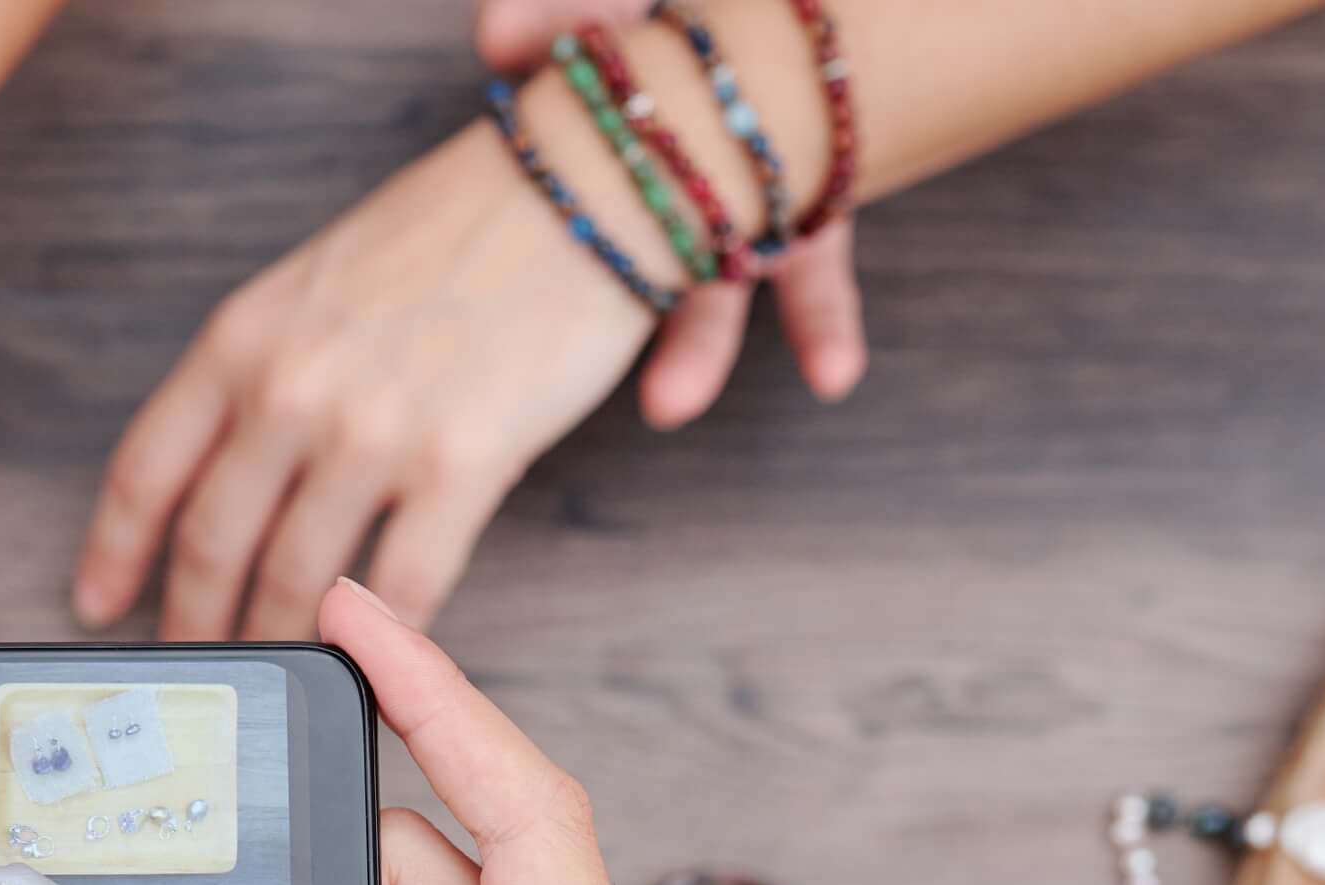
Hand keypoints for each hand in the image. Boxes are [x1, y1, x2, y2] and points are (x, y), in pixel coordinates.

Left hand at [75, 58, 866, 642]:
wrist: (580, 187)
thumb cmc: (459, 227)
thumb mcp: (321, 280)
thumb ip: (270, 367)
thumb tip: (245, 464)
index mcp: (243, 339)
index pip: (148, 469)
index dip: (112, 552)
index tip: (97, 604)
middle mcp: (290, 390)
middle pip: (213, 545)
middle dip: (195, 625)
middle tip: (194, 673)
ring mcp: (371, 433)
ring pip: (296, 582)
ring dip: (282, 646)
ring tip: (278, 680)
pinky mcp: (459, 468)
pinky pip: (405, 587)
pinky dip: (386, 639)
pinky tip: (377, 662)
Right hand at [471, 0, 866, 429]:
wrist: (830, 18)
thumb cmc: (675, 12)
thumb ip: (553, 7)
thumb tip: (492, 33)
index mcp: (600, 124)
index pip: (541, 165)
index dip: (522, 205)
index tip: (501, 260)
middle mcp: (661, 175)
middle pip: (619, 257)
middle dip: (587, 320)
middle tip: (557, 383)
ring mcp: (732, 198)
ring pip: (706, 283)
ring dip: (694, 350)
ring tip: (670, 405)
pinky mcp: (809, 211)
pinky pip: (816, 277)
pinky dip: (822, 325)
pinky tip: (832, 374)